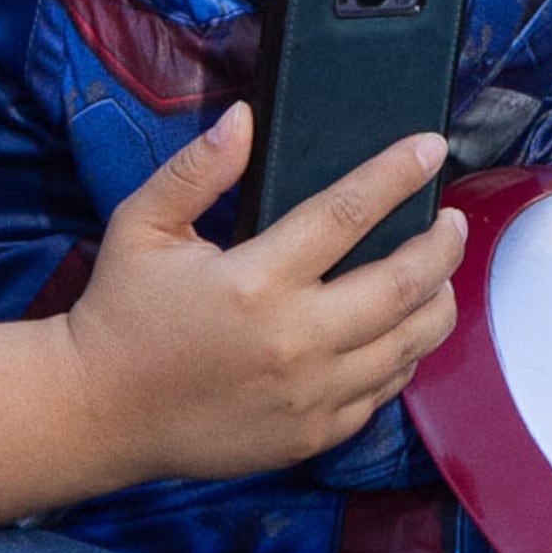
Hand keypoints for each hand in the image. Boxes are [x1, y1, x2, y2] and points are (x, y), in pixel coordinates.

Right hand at [63, 104, 465, 482]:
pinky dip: (403, 356)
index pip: (346, 213)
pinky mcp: (313, 434)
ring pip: (408, 344)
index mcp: (254, 281)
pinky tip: (400, 332)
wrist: (100, 412)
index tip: (428, 147)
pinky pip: (382, 391)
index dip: (395, 175)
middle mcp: (293, 340)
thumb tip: (246, 118)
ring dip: (437, 302)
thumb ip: (198, 170)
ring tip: (440, 274)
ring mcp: (310, 395)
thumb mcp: (142, 224)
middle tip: (451, 220)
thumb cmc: (122, 311)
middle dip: (440, 245)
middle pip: (400, 284)